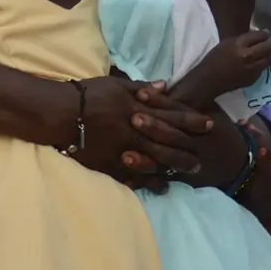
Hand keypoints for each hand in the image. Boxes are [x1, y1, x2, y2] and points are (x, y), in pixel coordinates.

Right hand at [73, 77, 211, 178]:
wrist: (61, 114)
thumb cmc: (87, 94)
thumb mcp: (115, 83)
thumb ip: (140, 87)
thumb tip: (165, 86)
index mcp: (137, 108)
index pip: (170, 114)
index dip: (191, 119)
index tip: (209, 124)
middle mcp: (135, 130)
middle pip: (167, 141)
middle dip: (187, 149)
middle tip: (203, 158)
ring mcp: (124, 149)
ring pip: (155, 160)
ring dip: (173, 167)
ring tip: (188, 172)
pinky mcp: (111, 163)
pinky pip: (134, 175)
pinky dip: (148, 180)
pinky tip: (160, 186)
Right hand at [198, 30, 270, 97]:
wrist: (209, 79)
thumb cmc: (214, 59)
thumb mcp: (225, 43)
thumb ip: (241, 39)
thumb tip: (256, 35)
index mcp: (238, 44)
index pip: (259, 36)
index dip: (264, 34)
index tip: (265, 34)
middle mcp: (247, 55)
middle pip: (267, 47)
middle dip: (269, 44)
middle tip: (267, 44)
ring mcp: (251, 68)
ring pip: (268, 59)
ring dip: (267, 55)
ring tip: (263, 54)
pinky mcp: (253, 78)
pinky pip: (262, 69)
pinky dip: (260, 65)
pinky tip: (255, 64)